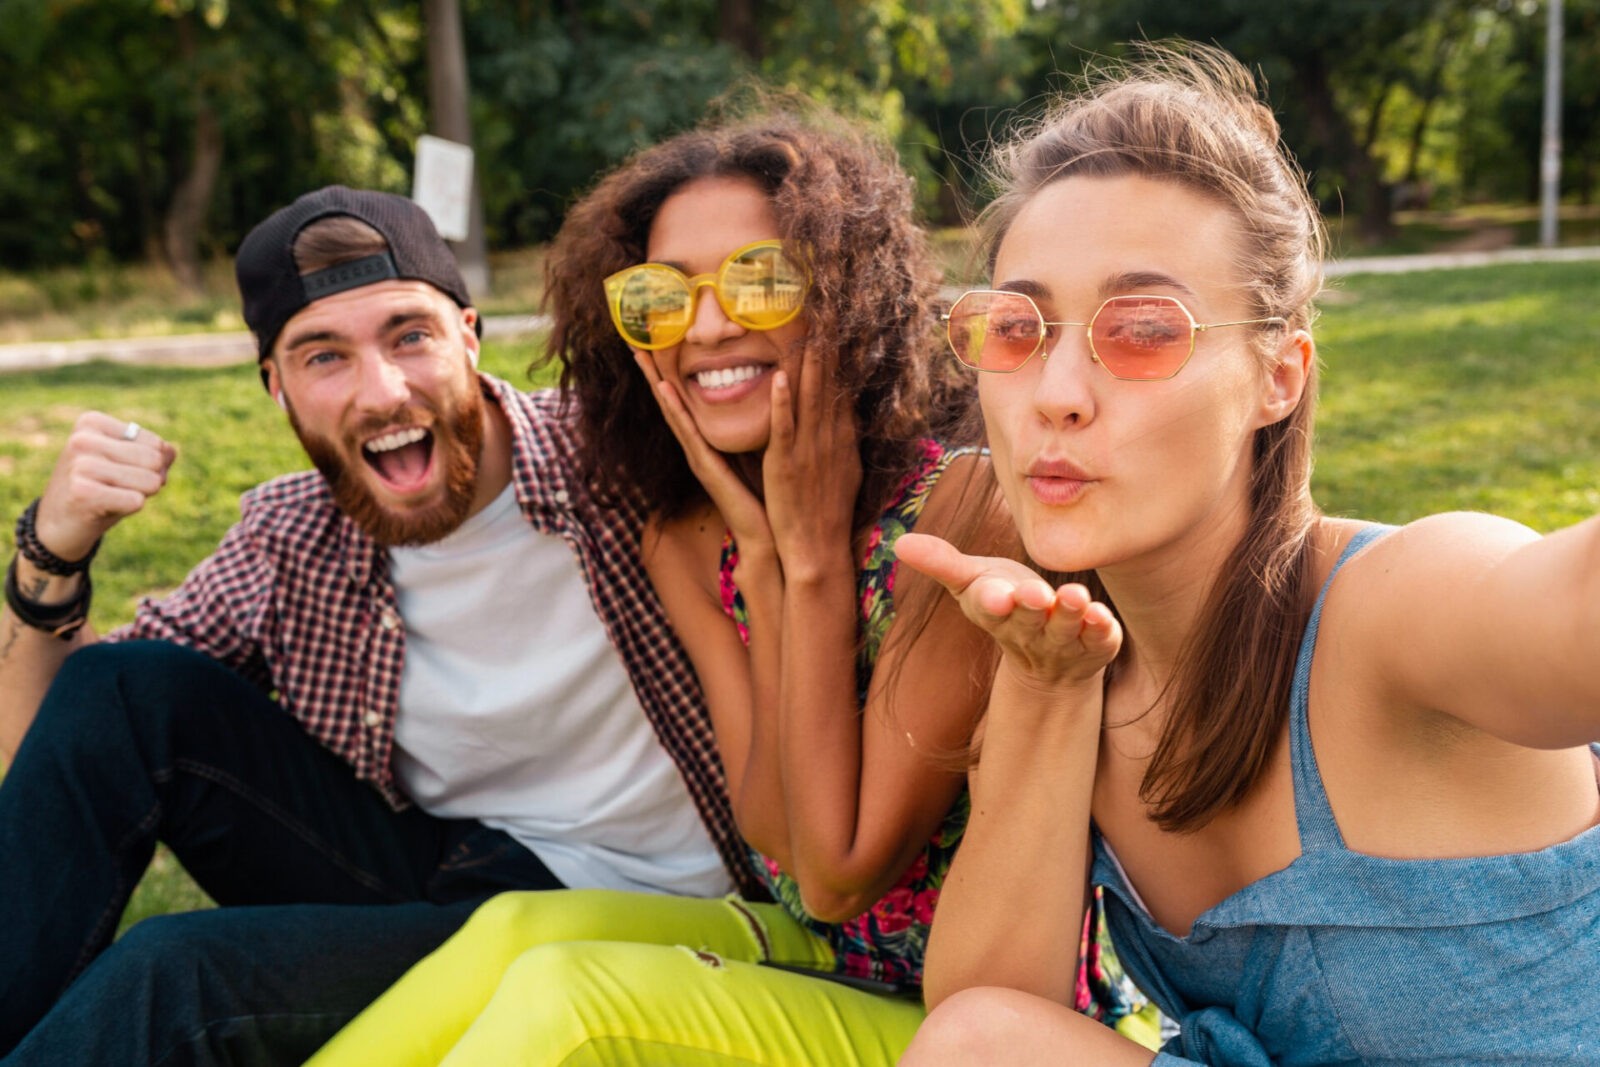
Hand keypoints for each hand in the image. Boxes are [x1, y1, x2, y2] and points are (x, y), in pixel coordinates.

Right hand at [33, 414, 176, 560]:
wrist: (59, 523)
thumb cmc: (100, 488)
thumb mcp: (127, 463)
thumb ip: (157, 452)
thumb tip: (169, 451)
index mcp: (92, 422)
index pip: (156, 444)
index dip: (149, 465)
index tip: (118, 471)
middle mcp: (82, 439)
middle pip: (155, 461)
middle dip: (147, 481)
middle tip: (116, 488)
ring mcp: (80, 465)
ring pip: (150, 481)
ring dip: (138, 495)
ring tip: (108, 496)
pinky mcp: (83, 493)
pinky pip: (137, 501)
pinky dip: (128, 509)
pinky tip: (102, 508)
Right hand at [634, 351, 772, 550]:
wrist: (764, 534)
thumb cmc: (762, 498)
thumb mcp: (755, 456)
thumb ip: (751, 433)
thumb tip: (762, 402)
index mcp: (707, 444)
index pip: (685, 404)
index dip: (669, 377)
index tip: (659, 350)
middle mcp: (696, 448)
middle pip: (670, 404)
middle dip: (653, 375)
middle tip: (636, 345)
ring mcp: (697, 457)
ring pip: (672, 413)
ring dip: (656, 384)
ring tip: (641, 358)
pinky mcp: (705, 467)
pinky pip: (688, 433)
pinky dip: (675, 409)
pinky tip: (666, 389)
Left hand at [762, 341, 860, 572]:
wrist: (819, 548)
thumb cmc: (828, 512)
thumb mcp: (846, 469)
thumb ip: (844, 440)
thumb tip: (848, 417)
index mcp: (841, 436)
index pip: (841, 385)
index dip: (840, 353)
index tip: (838, 323)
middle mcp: (828, 436)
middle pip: (827, 382)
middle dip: (826, 343)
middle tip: (825, 307)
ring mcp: (807, 449)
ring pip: (807, 396)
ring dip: (806, 361)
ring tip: (805, 327)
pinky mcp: (784, 463)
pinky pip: (783, 427)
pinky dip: (782, 401)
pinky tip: (779, 376)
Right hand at [894, 532, 1120, 687]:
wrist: (1047, 663)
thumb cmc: (1005, 603)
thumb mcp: (972, 582)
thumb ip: (942, 562)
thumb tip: (899, 542)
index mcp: (996, 612)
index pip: (990, 607)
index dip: (992, 602)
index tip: (995, 596)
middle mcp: (1028, 631)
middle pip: (1028, 620)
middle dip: (1031, 607)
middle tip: (1035, 594)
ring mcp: (1062, 642)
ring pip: (1065, 630)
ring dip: (1070, 615)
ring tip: (1076, 596)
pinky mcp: (1095, 647)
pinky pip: (1099, 641)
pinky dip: (1102, 630)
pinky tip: (1104, 616)